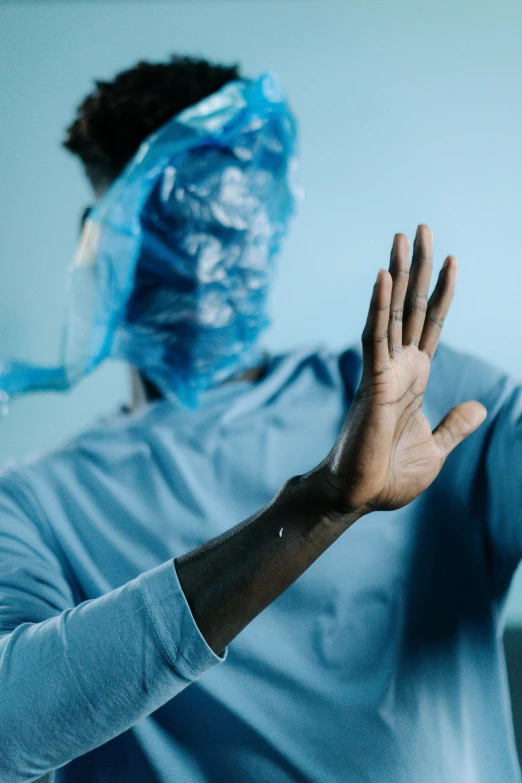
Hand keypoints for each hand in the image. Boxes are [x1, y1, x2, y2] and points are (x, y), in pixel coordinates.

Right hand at [319, 225, 486, 515]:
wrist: (359, 498)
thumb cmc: (390, 476)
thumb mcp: (436, 448)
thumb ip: (454, 425)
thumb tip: (478, 407)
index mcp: (413, 378)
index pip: (432, 325)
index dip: (443, 292)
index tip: (452, 260)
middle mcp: (397, 367)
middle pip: (411, 307)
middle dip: (418, 267)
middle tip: (421, 227)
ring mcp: (383, 371)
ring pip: (391, 311)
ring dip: (397, 273)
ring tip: (403, 237)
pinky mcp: (371, 383)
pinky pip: (375, 337)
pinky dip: (378, 305)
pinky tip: (383, 276)